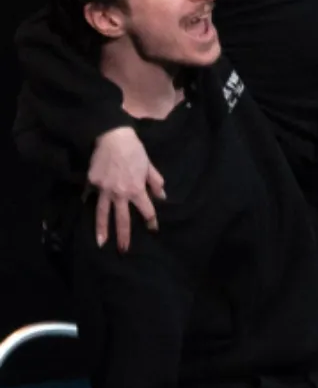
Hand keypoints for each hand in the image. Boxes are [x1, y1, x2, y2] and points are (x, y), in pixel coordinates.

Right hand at [90, 127, 162, 251]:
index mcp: (136, 190)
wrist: (112, 137)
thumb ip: (155, 183)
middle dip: (124, 236)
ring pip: (102, 213)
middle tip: (124, 250)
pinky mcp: (91, 183)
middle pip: (122, 219)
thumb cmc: (135, 151)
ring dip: (102, 230)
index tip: (153, 229)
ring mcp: (103, 190)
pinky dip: (88, 205)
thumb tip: (162, 197)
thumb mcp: (149, 167)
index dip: (151, 221)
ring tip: (101, 244)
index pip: (146, 210)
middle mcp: (119, 194)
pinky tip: (85, 217)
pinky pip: (90, 197)